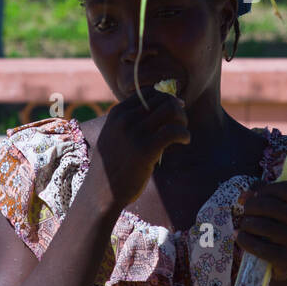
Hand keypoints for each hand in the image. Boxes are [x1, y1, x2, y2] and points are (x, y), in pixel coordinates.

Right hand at [93, 86, 189, 211]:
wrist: (102, 192)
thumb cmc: (112, 166)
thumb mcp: (112, 136)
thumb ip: (127, 122)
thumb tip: (154, 109)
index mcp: (117, 113)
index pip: (149, 93)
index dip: (165, 99)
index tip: (173, 112)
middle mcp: (125, 119)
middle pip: (162, 99)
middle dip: (177, 108)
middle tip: (180, 123)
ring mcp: (135, 133)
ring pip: (171, 109)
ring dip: (183, 119)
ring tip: (182, 133)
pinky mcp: (146, 149)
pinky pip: (174, 131)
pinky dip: (185, 134)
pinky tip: (185, 141)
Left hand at [235, 182, 286, 282]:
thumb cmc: (282, 227)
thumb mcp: (280, 207)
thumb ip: (262, 194)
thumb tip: (244, 197)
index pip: (285, 188)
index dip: (265, 189)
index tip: (255, 196)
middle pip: (271, 206)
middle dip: (252, 206)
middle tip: (245, 210)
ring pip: (264, 226)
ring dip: (247, 223)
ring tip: (245, 225)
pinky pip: (260, 247)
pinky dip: (244, 240)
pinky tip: (240, 237)